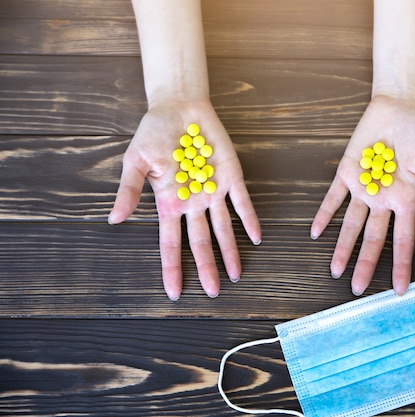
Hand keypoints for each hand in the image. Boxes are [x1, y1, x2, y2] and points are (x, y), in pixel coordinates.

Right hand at [108, 99, 260, 299]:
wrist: (178, 107)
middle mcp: (193, 204)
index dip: (172, 268)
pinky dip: (249, 219)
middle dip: (206, 268)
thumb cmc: (153, 134)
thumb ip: (129, 191)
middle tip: (213, 293)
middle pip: (200, 242)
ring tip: (236, 275)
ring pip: (223, 228)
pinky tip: (256, 237)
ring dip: (230, 251)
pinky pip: (242, 201)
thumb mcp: (135, 161)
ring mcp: (213, 191)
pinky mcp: (231, 176)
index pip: (170, 244)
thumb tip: (114, 220)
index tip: (174, 294)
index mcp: (169, 204)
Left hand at [311, 95, 414, 295]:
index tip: (401, 290)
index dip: (402, 265)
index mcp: (407, 200)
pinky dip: (325, 213)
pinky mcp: (347, 172)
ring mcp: (364, 187)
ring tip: (335, 270)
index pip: (404, 240)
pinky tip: (316, 232)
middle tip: (357, 289)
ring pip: (351, 224)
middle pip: (373, 238)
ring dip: (343, 246)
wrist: (400, 104)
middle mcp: (383, 199)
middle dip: (366, 263)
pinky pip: (333, 197)